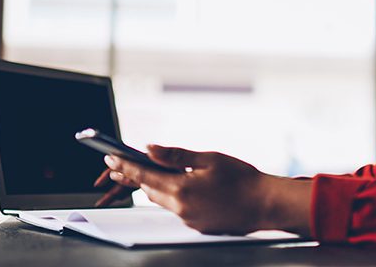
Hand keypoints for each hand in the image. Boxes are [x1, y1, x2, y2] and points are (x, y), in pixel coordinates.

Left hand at [104, 145, 311, 235]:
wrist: (265, 205)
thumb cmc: (243, 179)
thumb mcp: (208, 159)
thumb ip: (176, 155)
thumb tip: (150, 149)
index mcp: (181, 188)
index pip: (143, 175)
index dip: (125, 166)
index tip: (110, 157)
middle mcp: (180, 207)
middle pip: (149, 190)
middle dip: (137, 176)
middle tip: (123, 163)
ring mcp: (188, 219)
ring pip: (162, 200)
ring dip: (155, 186)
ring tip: (152, 172)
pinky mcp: (196, 225)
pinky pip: (176, 208)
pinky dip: (172, 195)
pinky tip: (181, 186)